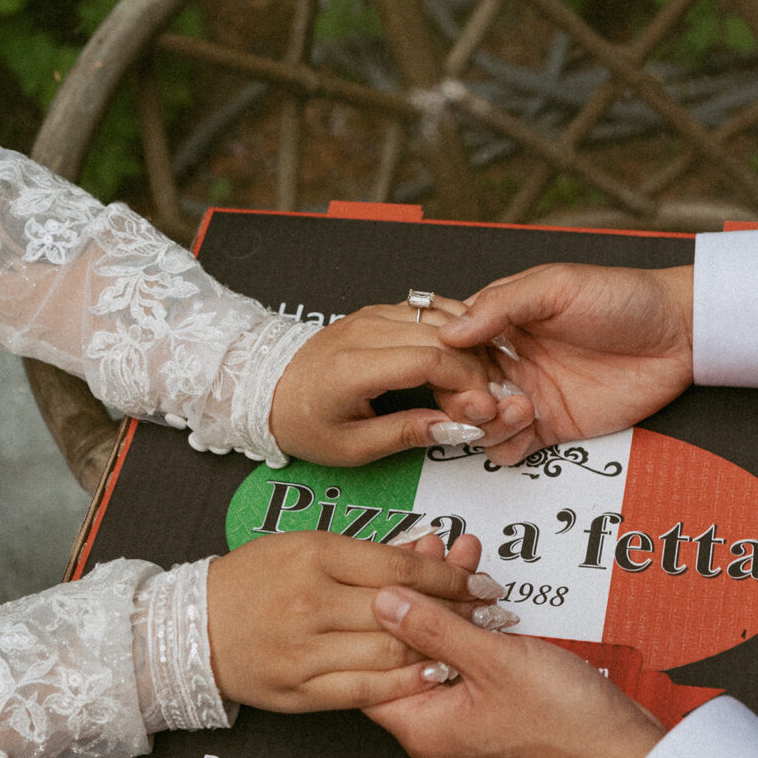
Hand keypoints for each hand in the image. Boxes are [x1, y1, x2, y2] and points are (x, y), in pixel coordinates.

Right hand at [206, 531, 504, 711]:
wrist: (193, 627)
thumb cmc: (254, 578)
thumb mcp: (306, 545)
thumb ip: (366, 553)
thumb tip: (428, 552)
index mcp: (315, 556)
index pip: (401, 568)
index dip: (451, 577)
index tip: (481, 581)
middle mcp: (311, 603)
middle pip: (403, 611)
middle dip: (456, 613)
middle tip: (490, 613)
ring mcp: (304, 651)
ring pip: (390, 654)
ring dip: (439, 650)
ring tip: (470, 643)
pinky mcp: (299, 691)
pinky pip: (365, 692)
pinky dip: (406, 685)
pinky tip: (433, 674)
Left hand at [269, 297, 532, 464]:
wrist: (269, 387)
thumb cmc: (304, 421)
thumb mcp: (352, 446)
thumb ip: (406, 434)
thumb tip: (457, 429)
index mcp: (354, 367)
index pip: (430, 361)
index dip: (467, 385)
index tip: (482, 410)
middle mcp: (366, 331)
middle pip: (444, 338)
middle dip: (477, 371)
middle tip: (488, 402)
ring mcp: (375, 315)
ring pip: (444, 320)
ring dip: (472, 350)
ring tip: (481, 384)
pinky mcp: (382, 311)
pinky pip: (432, 312)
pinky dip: (458, 334)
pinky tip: (467, 358)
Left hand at [364, 586, 663, 757]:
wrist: (623, 754)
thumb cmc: (566, 723)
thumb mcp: (494, 660)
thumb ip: (434, 627)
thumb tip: (383, 601)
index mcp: (422, 727)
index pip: (371, 662)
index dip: (376, 608)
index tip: (389, 564)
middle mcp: (435, 731)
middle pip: (408, 651)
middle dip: (420, 594)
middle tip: (431, 549)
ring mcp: (464, 723)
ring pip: (441, 652)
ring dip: (451, 604)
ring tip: (461, 556)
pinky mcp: (491, 713)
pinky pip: (469, 662)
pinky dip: (472, 626)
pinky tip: (482, 593)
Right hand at [439, 263, 693, 464]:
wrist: (680, 335)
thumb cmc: (624, 297)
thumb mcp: (557, 285)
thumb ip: (502, 305)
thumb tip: (450, 333)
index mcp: (501, 321)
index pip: (449, 346)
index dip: (445, 362)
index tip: (459, 367)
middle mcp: (508, 360)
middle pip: (456, 390)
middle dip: (461, 399)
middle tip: (486, 397)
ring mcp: (528, 395)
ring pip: (478, 423)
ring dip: (485, 424)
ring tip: (519, 408)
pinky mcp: (551, 427)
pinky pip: (510, 447)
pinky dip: (506, 445)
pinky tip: (527, 426)